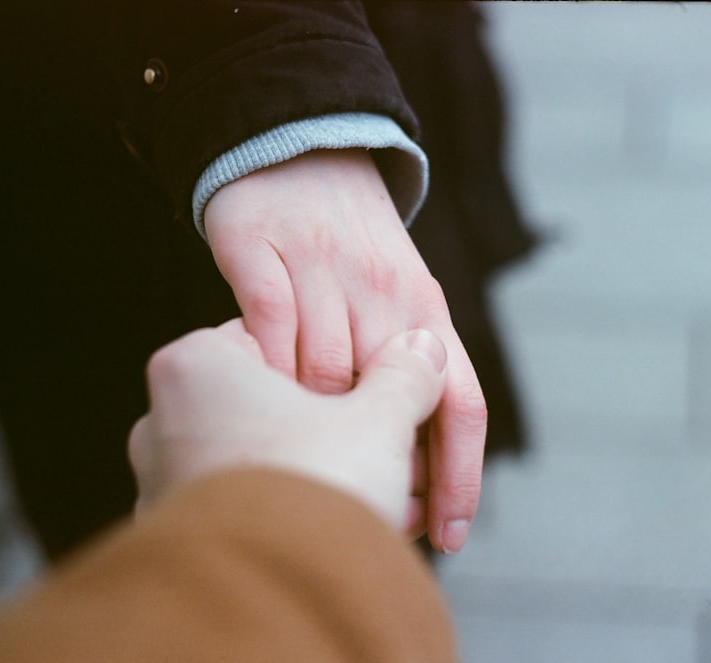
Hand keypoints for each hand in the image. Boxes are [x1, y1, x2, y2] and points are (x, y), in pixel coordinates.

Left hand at [128, 320, 447, 529]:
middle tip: (389, 452)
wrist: (276, 597)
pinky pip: (245, 515)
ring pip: (260, 465)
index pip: (275, 340)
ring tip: (382, 499)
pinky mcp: (175, 543)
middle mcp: (161, 423)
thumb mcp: (377, 421)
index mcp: (195, 366)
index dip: (341, 371)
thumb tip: (422, 352)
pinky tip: (344, 532)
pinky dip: (292, 518)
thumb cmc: (313, 490)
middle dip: (336, 433)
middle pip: (270, 409)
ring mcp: (163, 486)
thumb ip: (402, 377)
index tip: (376, 396)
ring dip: (321, 477)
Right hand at [203, 149, 485, 552]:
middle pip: (389, 401)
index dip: (460, 475)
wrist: (302, 151)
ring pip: (321, 373)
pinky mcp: (261, 252)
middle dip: (377, 468)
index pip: (461, 403)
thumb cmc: (353, 248)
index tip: (446, 536)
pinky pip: (266, 327)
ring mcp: (321, 269)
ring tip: (290, 461)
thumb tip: (407, 471)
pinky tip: (250, 396)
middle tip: (358, 512)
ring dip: (308, 424)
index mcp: (426, 309)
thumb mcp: (396, 300)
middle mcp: (382, 291)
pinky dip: (260, 367)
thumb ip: (405, 373)